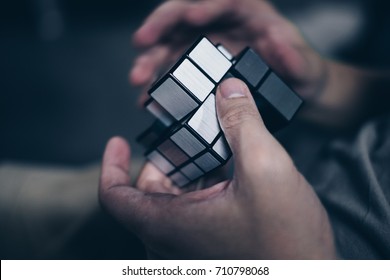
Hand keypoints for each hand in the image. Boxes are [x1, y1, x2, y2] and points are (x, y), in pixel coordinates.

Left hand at [99, 78, 336, 258]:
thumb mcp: (266, 169)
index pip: (115, 196)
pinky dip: (205, 179)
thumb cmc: (288, 243)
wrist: (312, 278)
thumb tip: (229, 90)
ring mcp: (192, 243)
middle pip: (150, 188)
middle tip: (187, 128)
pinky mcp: (212, 241)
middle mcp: (173, 239)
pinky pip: (196, 205)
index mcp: (169, 225)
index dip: (112, 165)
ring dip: (190, 163)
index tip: (118, 141)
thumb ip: (243, 123)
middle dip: (168, 153)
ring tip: (211, 138)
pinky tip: (228, 161)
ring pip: (175, 195)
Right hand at [130, 0, 326, 104]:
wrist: (295, 93)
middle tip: (142, 44)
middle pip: (184, 18)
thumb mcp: (305, 65)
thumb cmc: (301, 73)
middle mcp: (221, 25)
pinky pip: (175, 71)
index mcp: (248, 13)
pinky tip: (150, 97)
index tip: (190, 16)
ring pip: (172, 46)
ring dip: (153, 61)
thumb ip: (294, 56)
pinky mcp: (200, 68)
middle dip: (160, 29)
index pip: (221, 0)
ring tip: (139, 80)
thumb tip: (277, 40)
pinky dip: (162, 83)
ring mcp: (207, 46)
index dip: (204, 5)